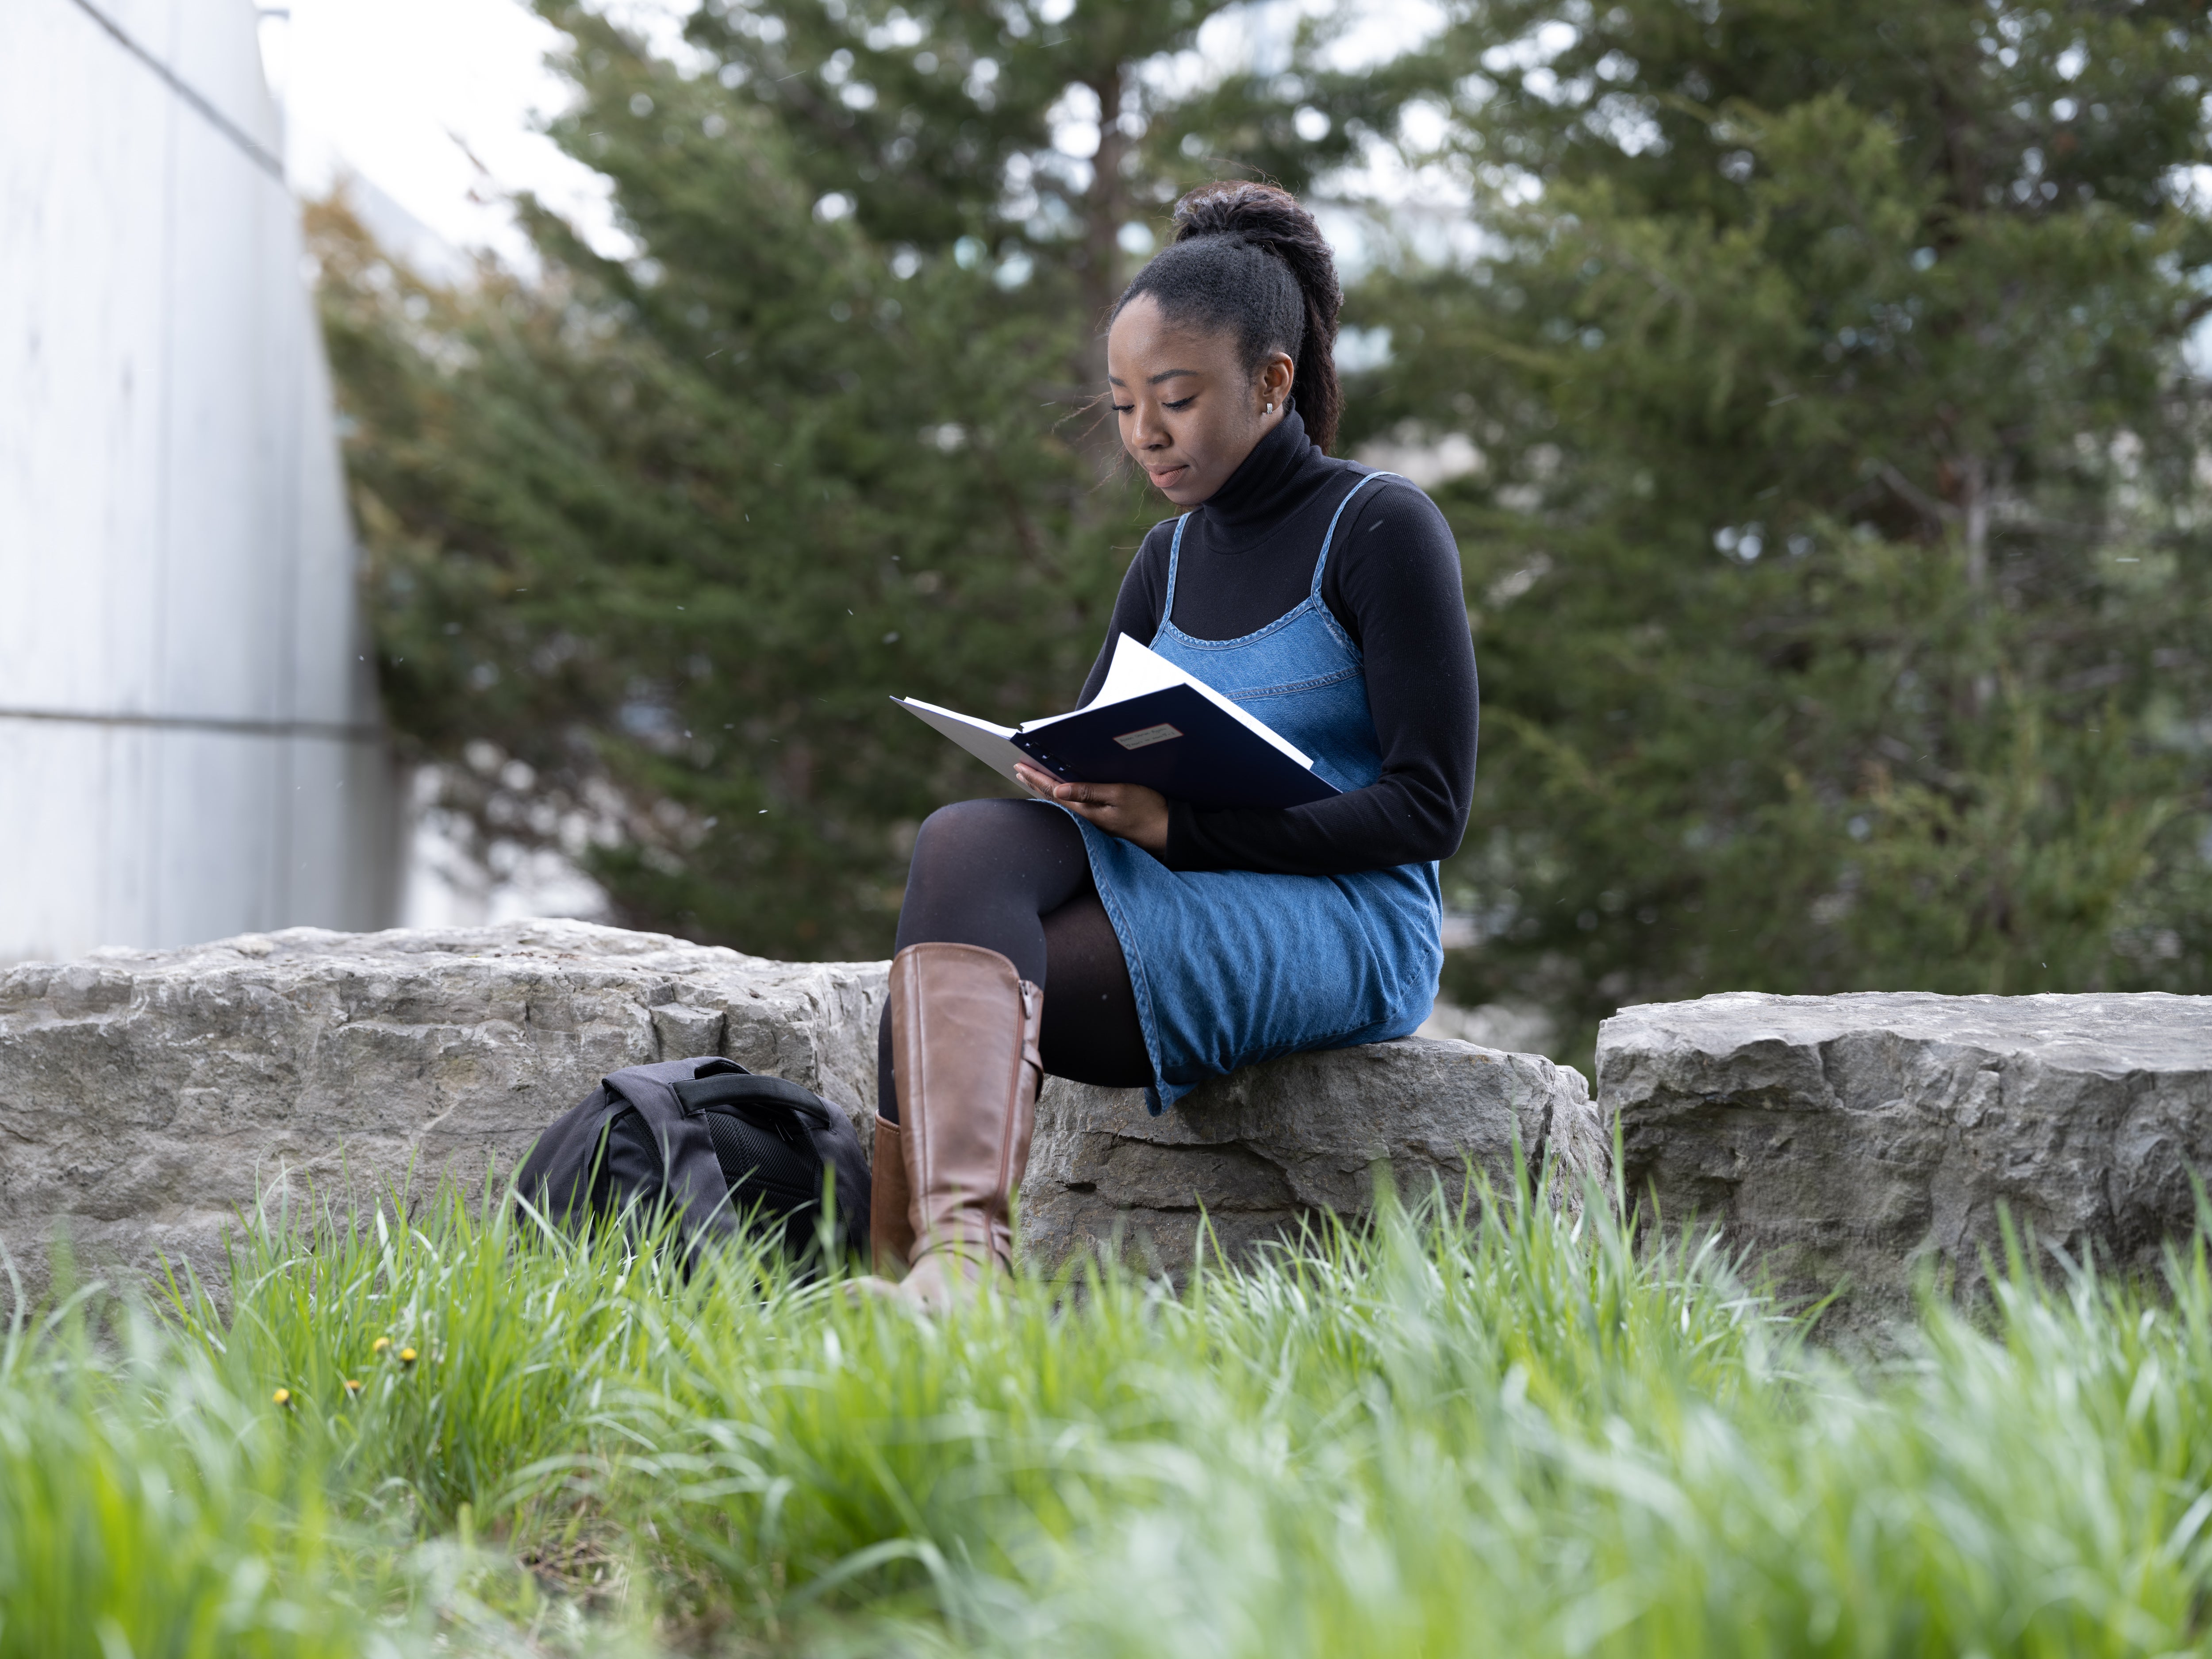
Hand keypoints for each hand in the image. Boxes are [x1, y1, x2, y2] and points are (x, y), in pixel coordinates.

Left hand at [1015, 764, 1170, 853]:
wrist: (1166, 832)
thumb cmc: (1147, 810)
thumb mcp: (1120, 794)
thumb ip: (1089, 791)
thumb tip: (1058, 790)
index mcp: (1087, 810)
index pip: (1054, 792)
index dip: (1036, 778)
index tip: (1019, 767)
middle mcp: (1086, 817)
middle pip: (1053, 798)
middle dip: (1035, 783)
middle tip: (1018, 770)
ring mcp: (1093, 821)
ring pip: (1062, 803)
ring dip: (1046, 789)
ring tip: (1032, 780)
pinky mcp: (1102, 821)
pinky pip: (1074, 806)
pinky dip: (1061, 795)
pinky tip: (1059, 792)